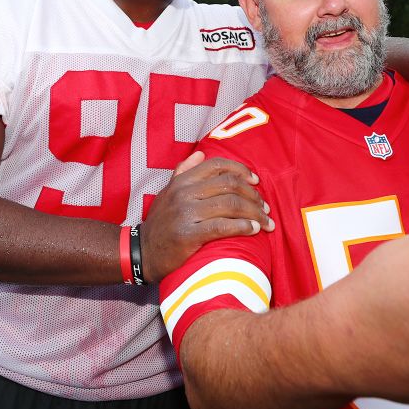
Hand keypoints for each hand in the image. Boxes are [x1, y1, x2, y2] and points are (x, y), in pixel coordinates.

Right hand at [141, 152, 273, 281]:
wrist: (142, 253)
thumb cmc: (160, 224)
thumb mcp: (167, 193)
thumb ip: (183, 172)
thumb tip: (201, 154)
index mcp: (182, 181)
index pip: (217, 165)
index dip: (241, 170)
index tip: (256, 181)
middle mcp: (184, 193)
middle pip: (229, 185)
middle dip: (253, 196)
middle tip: (265, 207)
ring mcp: (186, 214)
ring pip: (231, 205)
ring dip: (255, 213)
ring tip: (266, 221)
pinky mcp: (189, 235)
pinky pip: (224, 227)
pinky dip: (244, 227)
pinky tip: (254, 230)